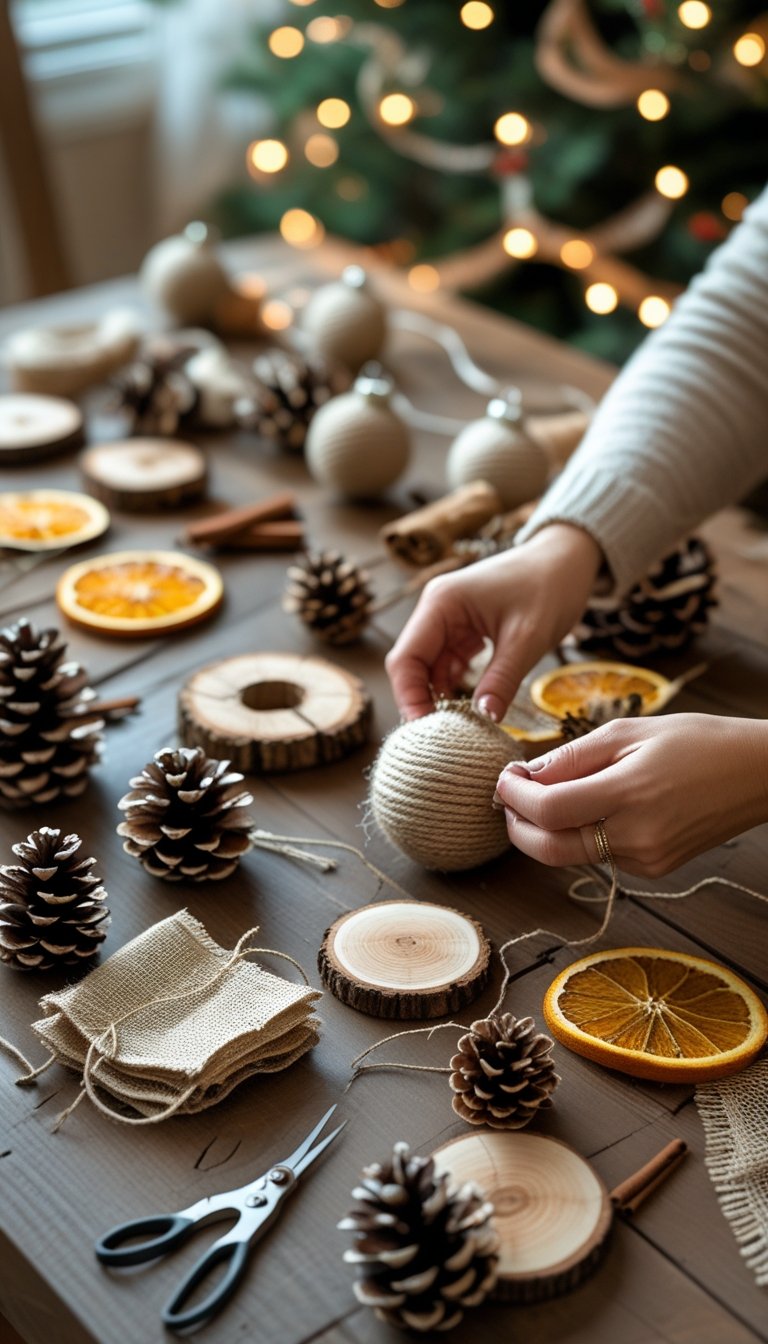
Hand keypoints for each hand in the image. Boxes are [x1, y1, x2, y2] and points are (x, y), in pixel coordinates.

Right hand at [385, 524, 602, 720]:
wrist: (569, 560)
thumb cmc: (549, 586)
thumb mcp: (527, 638)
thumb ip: (502, 680)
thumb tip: (484, 721)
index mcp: (441, 604)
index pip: (405, 658)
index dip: (409, 697)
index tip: (425, 731)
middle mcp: (436, 610)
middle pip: (412, 665)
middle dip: (422, 701)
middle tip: (439, 739)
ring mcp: (449, 620)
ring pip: (430, 668)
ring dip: (440, 697)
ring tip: (456, 730)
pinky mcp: (464, 629)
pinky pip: (450, 664)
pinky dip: (456, 687)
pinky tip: (469, 709)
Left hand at [494, 714, 767, 876]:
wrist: (758, 773)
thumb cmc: (698, 740)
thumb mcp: (630, 730)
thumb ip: (574, 755)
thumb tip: (528, 773)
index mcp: (628, 795)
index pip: (547, 811)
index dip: (513, 797)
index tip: (503, 777)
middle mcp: (635, 837)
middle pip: (548, 850)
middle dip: (517, 827)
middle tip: (508, 799)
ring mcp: (646, 859)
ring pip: (572, 856)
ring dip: (546, 832)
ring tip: (543, 797)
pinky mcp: (655, 869)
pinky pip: (600, 856)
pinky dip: (580, 836)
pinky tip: (588, 809)